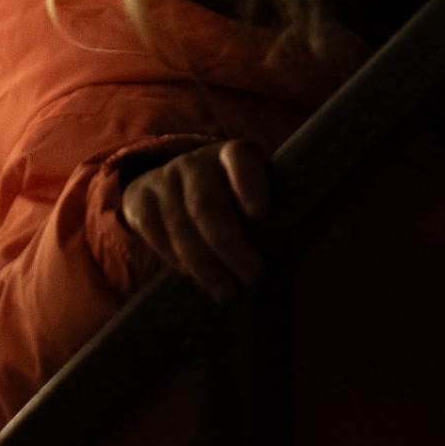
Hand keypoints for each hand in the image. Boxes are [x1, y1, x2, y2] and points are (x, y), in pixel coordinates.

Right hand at [119, 140, 270, 301]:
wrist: (178, 187)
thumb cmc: (235, 201)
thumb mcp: (260, 198)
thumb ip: (279, 219)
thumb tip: (304, 247)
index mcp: (234, 155)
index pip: (240, 160)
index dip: (248, 184)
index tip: (260, 213)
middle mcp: (195, 162)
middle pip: (206, 203)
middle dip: (228, 245)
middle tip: (252, 275)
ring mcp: (164, 179)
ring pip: (179, 224)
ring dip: (204, 264)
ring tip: (226, 291)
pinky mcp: (140, 199)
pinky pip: (155, 234)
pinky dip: (176, 259)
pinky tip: (195, 276)